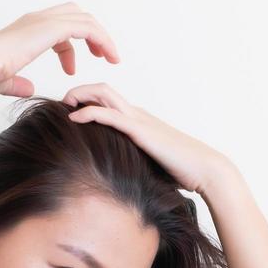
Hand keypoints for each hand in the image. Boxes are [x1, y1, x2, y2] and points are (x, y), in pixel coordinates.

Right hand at [0, 2, 120, 98]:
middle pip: (74, 14)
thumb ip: (18, 83)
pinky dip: (102, 40)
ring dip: (101, 38)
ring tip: (111, 59)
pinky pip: (87, 28)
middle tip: (101, 56)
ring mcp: (44, 20)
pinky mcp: (53, 27)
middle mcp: (37, 19)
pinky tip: (108, 57)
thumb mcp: (6, 81)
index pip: (56, 27)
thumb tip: (29, 88)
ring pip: (85, 18)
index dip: (68, 48)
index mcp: (26, 29)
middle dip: (90, 34)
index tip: (72, 69)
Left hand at [63, 83, 230, 194]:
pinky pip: (108, 115)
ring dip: (79, 94)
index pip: (109, 100)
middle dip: (79, 91)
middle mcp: (138, 114)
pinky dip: (87, 113)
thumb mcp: (151, 164)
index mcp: (140, 120)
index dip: (88, 99)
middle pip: (102, 89)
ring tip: (63, 105)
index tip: (71, 111)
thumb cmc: (183, 171)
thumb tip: (121, 179)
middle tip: (63, 103)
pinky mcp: (140, 131)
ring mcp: (139, 120)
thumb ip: (136, 163)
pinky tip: (72, 119)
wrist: (204, 169)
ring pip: (103, 94)